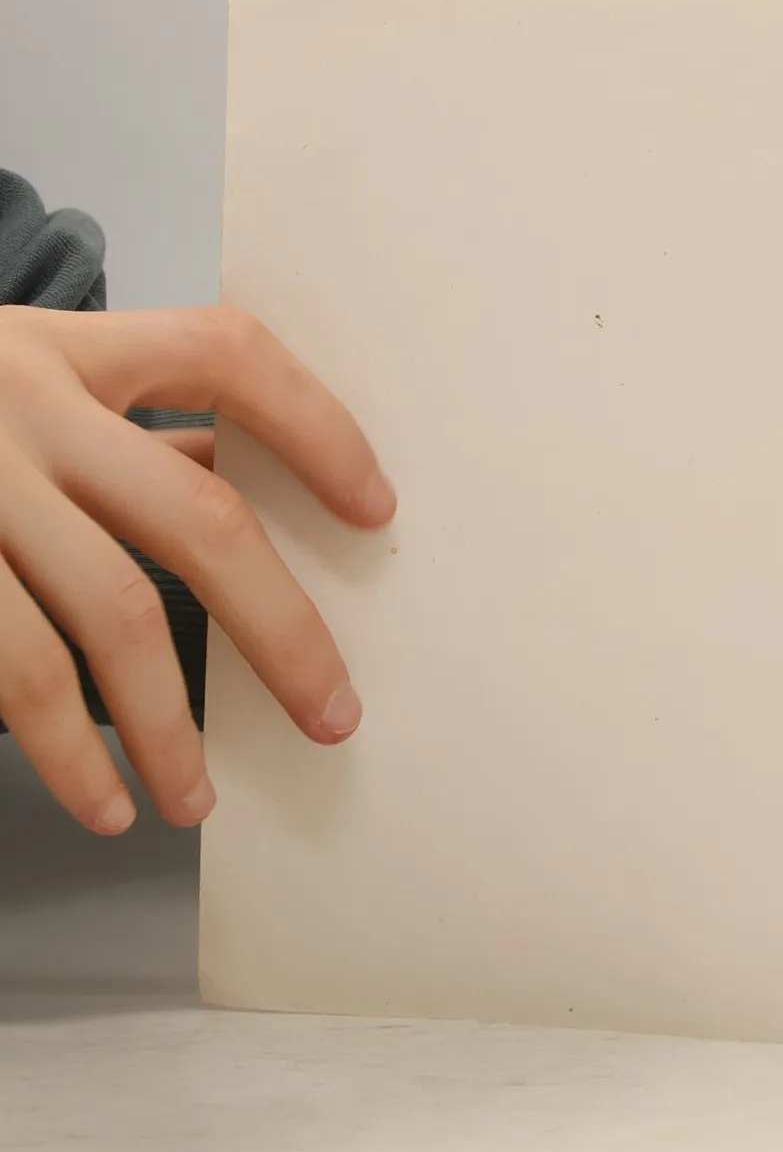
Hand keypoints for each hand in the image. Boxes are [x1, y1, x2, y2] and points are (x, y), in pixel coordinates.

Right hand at [0, 307, 392, 832]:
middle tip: (336, 713)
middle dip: (283, 627)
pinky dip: (71, 749)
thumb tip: (253, 485)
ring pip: (112, 615)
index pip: (226, 354)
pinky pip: (17, 671)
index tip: (378, 506)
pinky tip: (108, 802)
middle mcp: (18, 407)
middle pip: (199, 517)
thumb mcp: (12, 383)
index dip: (316, 424)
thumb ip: (119, 426)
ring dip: (172, 724)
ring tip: (201, 799)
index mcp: (60, 350)